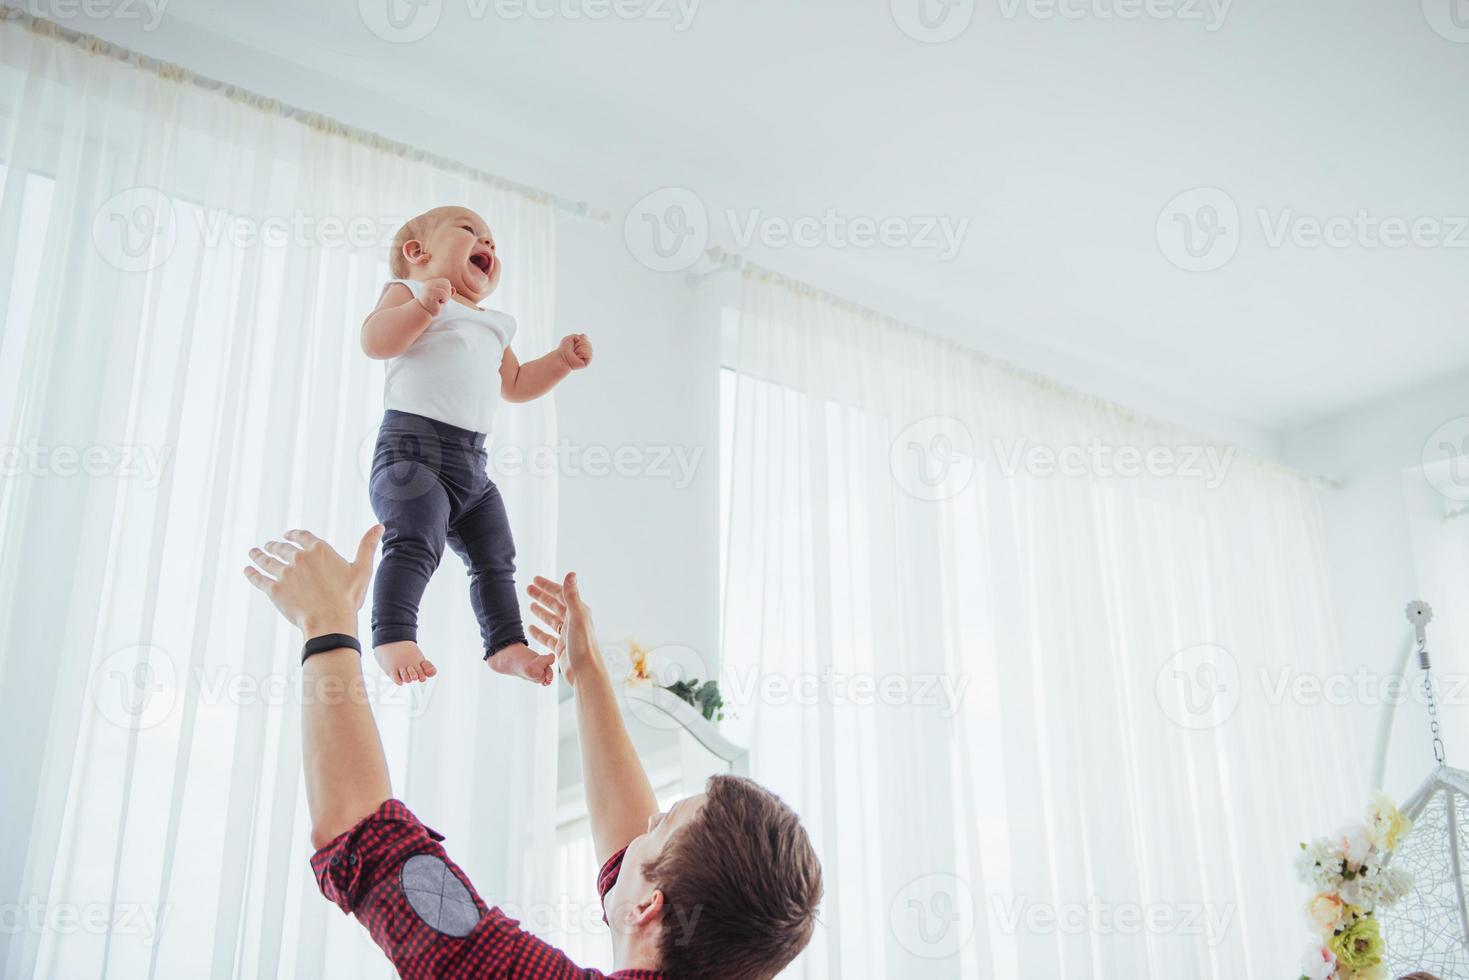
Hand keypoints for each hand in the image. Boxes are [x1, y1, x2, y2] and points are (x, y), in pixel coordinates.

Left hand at [243, 526, 382, 637]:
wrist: (329, 621)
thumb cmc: (348, 597)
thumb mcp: (362, 569)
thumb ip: (367, 546)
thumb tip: (379, 526)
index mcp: (319, 550)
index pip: (303, 536)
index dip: (294, 535)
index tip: (287, 535)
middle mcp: (299, 558)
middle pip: (283, 547)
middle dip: (275, 545)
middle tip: (269, 545)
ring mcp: (285, 573)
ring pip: (267, 560)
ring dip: (259, 555)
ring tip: (254, 552)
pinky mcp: (274, 590)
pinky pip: (259, 578)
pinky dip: (252, 573)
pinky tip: (247, 569)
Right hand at [418, 278, 453, 313]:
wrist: (424, 312)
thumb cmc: (434, 305)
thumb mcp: (442, 297)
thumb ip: (448, 292)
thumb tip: (454, 289)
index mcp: (431, 282)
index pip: (446, 282)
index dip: (447, 290)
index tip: (441, 297)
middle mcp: (429, 283)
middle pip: (447, 284)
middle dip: (447, 293)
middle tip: (440, 300)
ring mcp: (428, 288)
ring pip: (446, 288)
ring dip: (446, 297)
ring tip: (438, 301)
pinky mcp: (429, 294)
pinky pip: (444, 294)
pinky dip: (444, 300)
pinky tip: (438, 303)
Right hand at [527, 572, 598, 685]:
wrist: (585, 672)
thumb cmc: (583, 645)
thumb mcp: (577, 617)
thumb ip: (572, 595)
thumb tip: (571, 573)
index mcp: (579, 611)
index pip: (560, 594)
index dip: (548, 586)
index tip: (535, 579)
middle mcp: (574, 621)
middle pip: (555, 605)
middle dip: (542, 596)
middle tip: (528, 589)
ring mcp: (567, 634)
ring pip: (551, 619)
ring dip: (541, 611)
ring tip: (529, 605)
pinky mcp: (561, 647)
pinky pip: (547, 636)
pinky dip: (539, 631)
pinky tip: (530, 628)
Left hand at [557, 333, 592, 370]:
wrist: (562, 357)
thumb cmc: (564, 348)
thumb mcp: (569, 338)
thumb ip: (578, 335)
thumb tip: (584, 338)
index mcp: (582, 344)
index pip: (585, 337)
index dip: (579, 339)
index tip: (573, 342)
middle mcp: (586, 349)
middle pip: (587, 342)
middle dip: (579, 344)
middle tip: (573, 349)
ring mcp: (587, 355)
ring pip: (588, 347)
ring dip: (579, 349)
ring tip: (575, 353)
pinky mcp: (587, 361)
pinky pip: (588, 354)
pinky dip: (582, 353)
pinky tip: (577, 357)